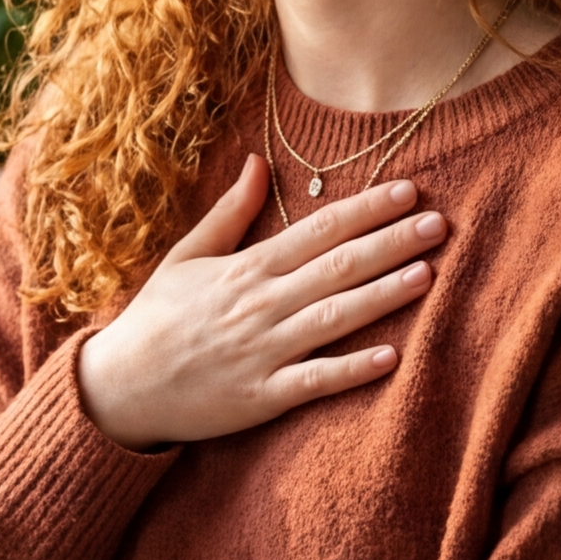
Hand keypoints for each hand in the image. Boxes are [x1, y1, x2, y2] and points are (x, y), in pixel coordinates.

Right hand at [74, 156, 445, 450]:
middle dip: (391, 244)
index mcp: (246, 268)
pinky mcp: (262, 397)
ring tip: (427, 274)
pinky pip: (314, 381)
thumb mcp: (186, 255)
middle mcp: (260, 305)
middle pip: (337, 268)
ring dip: (382, 296)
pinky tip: (392, 357)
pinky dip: (351, 370)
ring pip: (333, 319)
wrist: (120, 386)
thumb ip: (230, 212)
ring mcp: (263, 352)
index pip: (318, 230)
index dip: (366, 209)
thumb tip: (258, 162)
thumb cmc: (157, 317)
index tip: (409, 190)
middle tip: (439, 224)